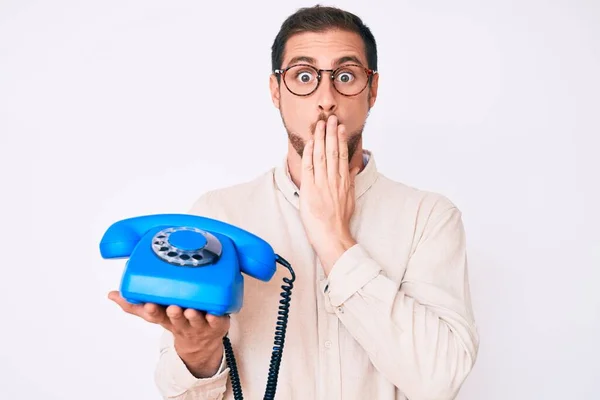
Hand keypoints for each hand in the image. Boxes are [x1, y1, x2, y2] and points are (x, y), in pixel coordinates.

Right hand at [108, 291, 228, 377]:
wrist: (201, 344)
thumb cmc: (177, 322)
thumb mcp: (156, 315)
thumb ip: (135, 305)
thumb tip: (112, 295)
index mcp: (166, 318)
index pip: (156, 316)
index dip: (152, 311)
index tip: (149, 305)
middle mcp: (182, 322)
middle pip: (177, 319)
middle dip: (174, 314)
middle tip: (172, 307)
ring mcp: (200, 324)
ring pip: (196, 320)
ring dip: (193, 316)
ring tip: (190, 309)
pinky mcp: (217, 324)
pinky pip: (217, 321)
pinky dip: (215, 318)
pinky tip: (214, 312)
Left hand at [299, 115, 359, 274]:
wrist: (332, 235)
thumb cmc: (339, 221)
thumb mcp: (350, 199)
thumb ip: (350, 181)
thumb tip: (353, 169)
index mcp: (344, 181)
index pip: (342, 155)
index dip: (340, 139)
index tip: (340, 127)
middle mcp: (334, 179)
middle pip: (333, 151)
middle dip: (331, 133)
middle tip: (331, 118)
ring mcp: (322, 183)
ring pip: (322, 155)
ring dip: (321, 138)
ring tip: (321, 124)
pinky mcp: (311, 189)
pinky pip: (310, 167)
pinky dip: (310, 153)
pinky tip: (311, 142)